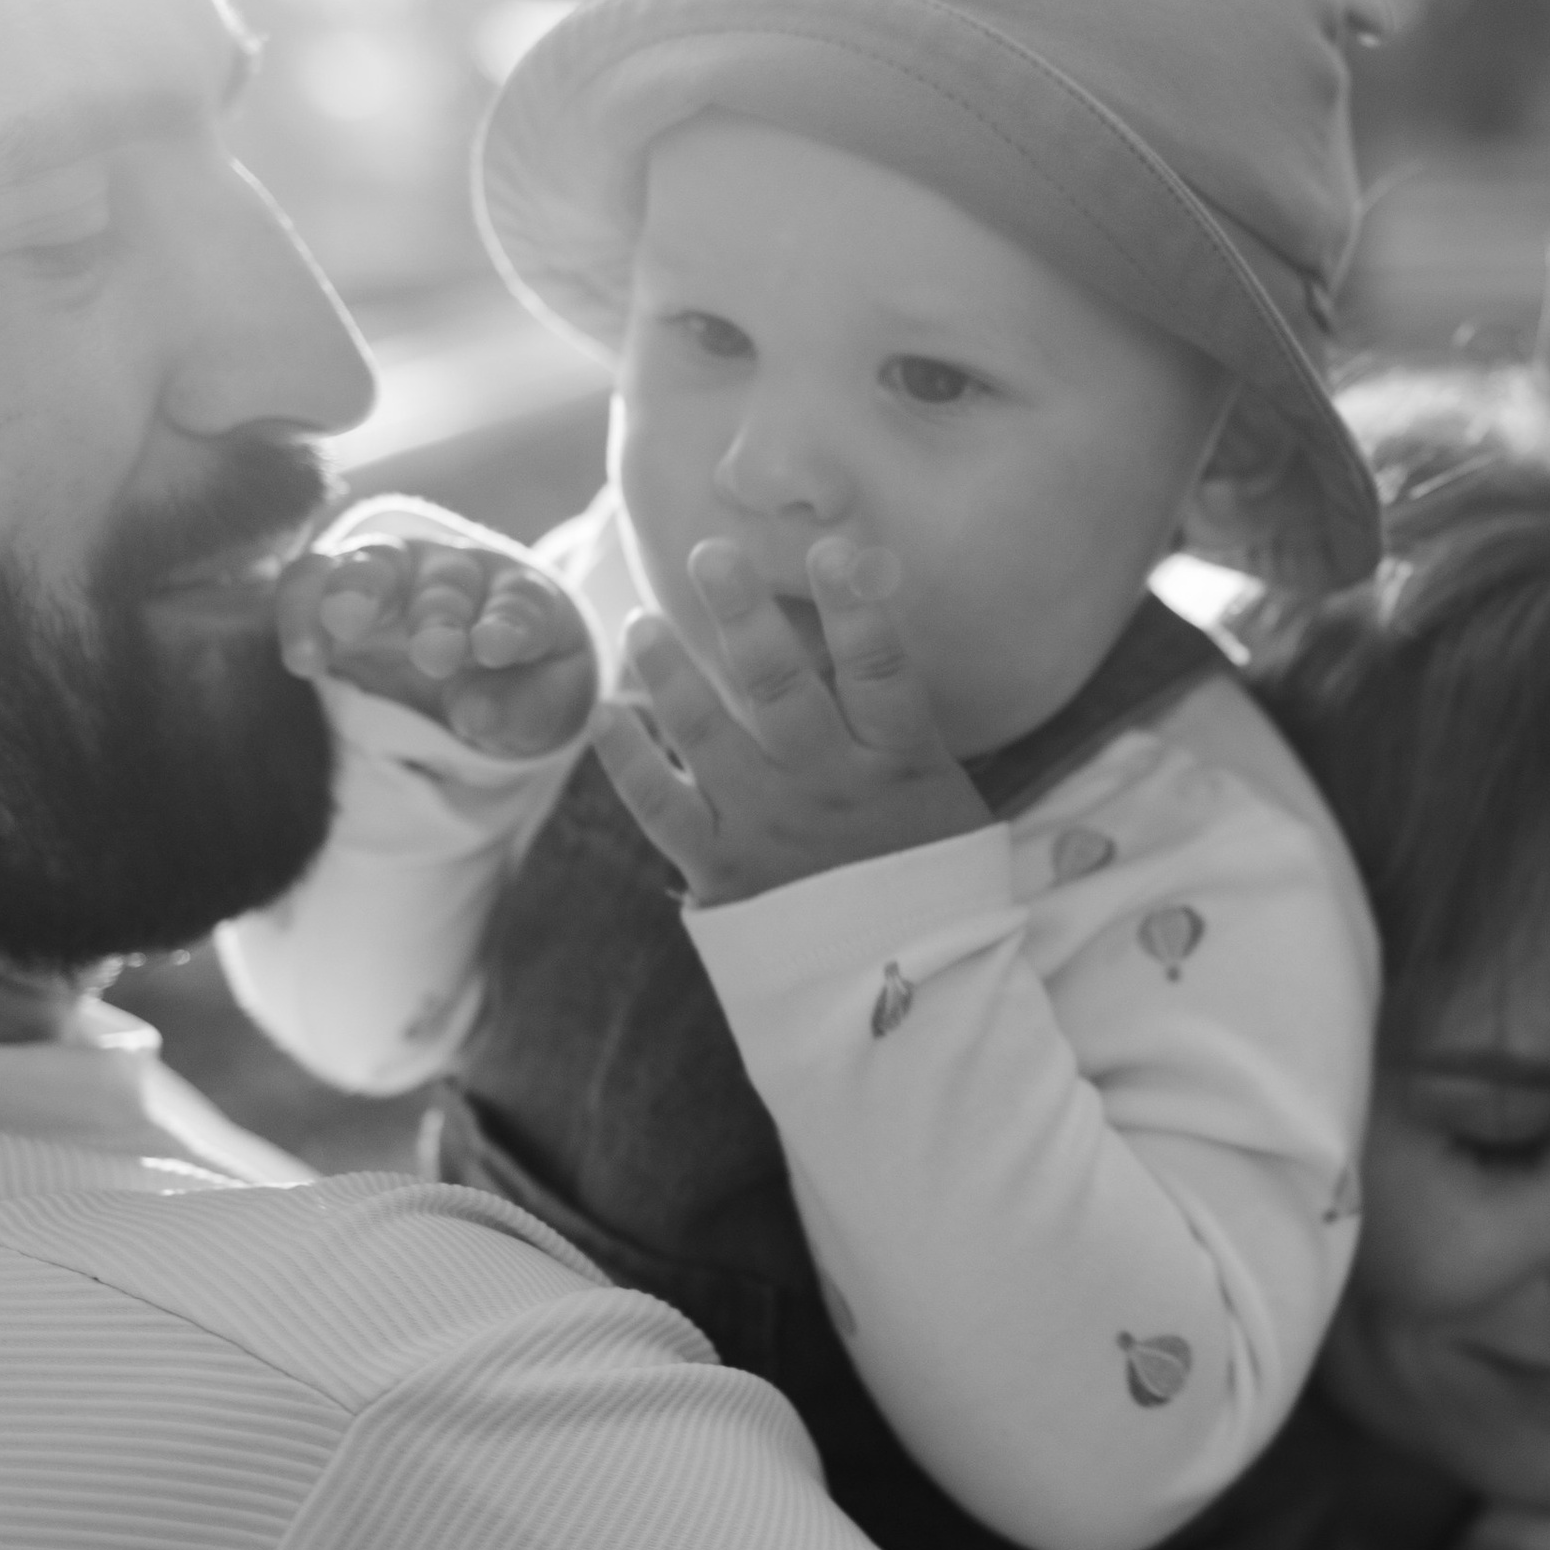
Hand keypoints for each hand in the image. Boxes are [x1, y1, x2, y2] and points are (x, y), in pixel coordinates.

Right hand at [275, 532, 599, 760]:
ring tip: (341, 626)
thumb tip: (475, 716)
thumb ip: (525, 712)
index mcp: (518, 596)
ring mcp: (395, 577)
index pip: (520, 603)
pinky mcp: (337, 595)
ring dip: (358, 589)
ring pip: (374, 564)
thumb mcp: (547, 706)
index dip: (509, 624)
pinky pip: (313, 584)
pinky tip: (301, 656)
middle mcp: (456, 575)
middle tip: (434, 655)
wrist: (473, 664)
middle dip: (438, 615)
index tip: (496, 650)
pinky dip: (303, 611)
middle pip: (446, 581)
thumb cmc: (522, 682)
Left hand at [591, 536, 988, 903]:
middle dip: (741, 613)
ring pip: (706, 732)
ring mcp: (769, 828)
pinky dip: (626, 758)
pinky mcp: (721, 870)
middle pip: (779, 685)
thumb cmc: (929, 883)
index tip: (828, 550)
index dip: (854, 605)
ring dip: (668, 670)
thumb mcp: (943, 798)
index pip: (879, 669)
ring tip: (642, 623)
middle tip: (708, 555)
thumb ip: (899, 724)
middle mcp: (829, 787)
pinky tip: (606, 714)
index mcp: (898, 764)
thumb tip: (863, 631)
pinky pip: (660, 806)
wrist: (906, 999)